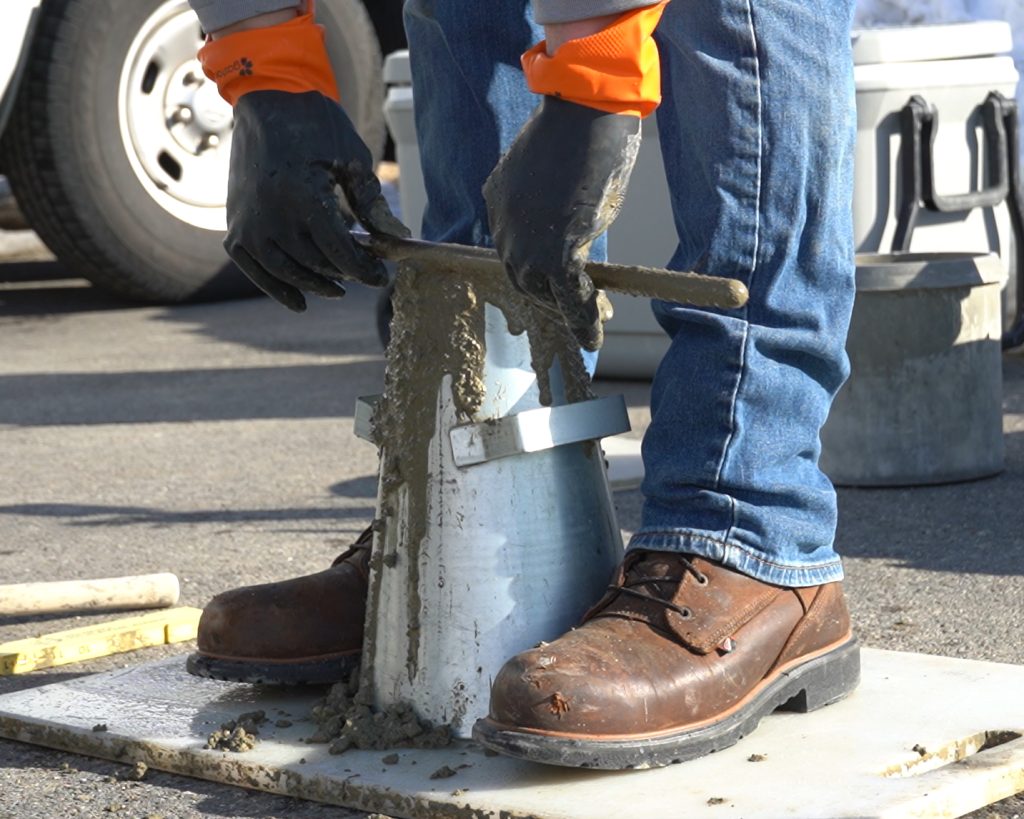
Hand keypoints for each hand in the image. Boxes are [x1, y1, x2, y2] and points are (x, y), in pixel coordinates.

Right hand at [225, 90, 409, 310]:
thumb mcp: (351, 157)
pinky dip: (275, 288)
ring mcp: (248, 223)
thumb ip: (371, 202)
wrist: (265, 101)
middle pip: (315, 265)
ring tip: (339, 289)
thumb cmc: (314, 125)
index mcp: (302, 195)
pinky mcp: (234, 225)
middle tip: (365, 272)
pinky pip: (253, 268)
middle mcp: (270, 214)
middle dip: (345, 274)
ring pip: (285, 272)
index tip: (382, 276)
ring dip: (315, 286)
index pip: (340, 252)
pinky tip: (300, 301)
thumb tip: (396, 238)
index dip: (365, 270)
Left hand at [483, 97, 640, 350]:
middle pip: (523, 278)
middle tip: (582, 309)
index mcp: (498, 202)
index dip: (537, 272)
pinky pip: (570, 296)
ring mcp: (526, 243)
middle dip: (551, 298)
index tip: (558, 284)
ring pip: (543, 292)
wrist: (584, 108)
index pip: (514, 249)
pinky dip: (583, 319)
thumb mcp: (552, 169)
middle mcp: (504, 227)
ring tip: (597, 318)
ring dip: (568, 311)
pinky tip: (595, 334)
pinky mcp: (557, 252)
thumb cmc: (576, 127)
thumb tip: (569, 222)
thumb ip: (548, 200)